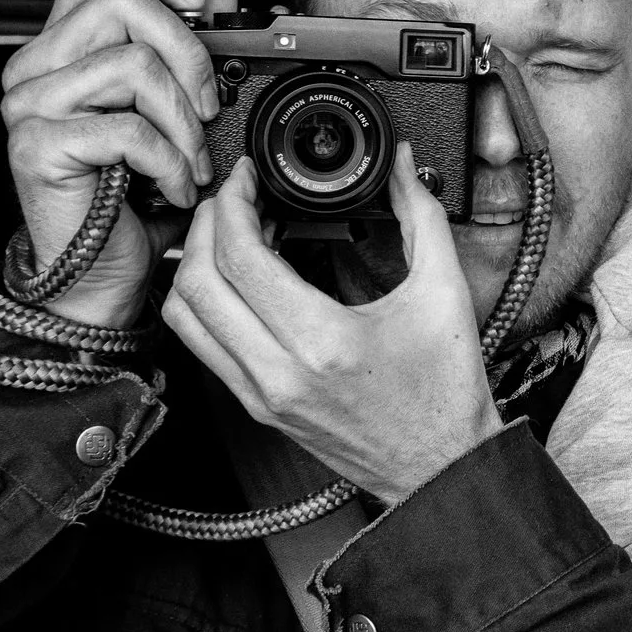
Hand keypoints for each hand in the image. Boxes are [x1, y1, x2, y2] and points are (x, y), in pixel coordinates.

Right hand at [0, 0, 234, 328]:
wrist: (97, 278)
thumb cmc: (132, 202)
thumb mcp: (174, 117)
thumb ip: (191, 52)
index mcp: (66, 45)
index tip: (198, 6)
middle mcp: (37, 65)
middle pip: (125, 1)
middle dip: (190, 53)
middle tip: (209, 109)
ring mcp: (30, 104)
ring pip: (134, 64)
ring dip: (185, 122)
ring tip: (191, 163)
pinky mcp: (38, 146)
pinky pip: (128, 129)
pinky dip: (170, 163)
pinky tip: (173, 189)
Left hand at [163, 144, 504, 503]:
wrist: (441, 468)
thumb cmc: (446, 393)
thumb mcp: (444, 292)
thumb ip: (421, 215)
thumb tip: (399, 163)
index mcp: (324, 342)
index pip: (242, 258)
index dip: (234, 204)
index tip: (248, 179)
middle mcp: (280, 373)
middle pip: (197, 282)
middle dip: (206, 224)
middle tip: (233, 198)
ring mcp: (261, 395)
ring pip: (184, 317)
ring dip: (193, 264)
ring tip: (226, 235)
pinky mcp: (258, 407)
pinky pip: (202, 347)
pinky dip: (203, 303)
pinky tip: (236, 281)